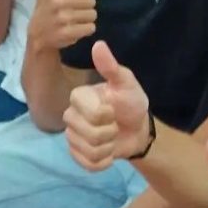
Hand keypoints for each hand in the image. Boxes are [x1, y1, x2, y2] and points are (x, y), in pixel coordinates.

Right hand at [23, 0, 95, 52]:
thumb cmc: (44, 7)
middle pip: (91, 1)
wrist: (37, 37)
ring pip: (92, 14)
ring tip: (73, 20)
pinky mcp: (68, 33)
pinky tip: (74, 29)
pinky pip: (91, 28)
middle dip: (84, 6)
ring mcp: (63, 18)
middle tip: (71, 10)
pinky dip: (85, 30)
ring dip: (85, 18)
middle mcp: (58, 1)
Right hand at [63, 41, 151, 170]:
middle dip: (109, 133)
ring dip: (108, 147)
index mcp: (78, 97)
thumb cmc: (131, 103)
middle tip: (114, 125)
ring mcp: (72, 136)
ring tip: (112, 138)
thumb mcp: (126, 83)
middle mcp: (70, 116)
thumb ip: (111, 66)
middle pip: (88, 134)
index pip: (89, 112)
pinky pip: (87, 164)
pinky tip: (108, 152)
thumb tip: (98, 43)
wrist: (137, 129)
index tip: (113, 109)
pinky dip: (104, 162)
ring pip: (89, 150)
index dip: (106, 115)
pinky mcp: (77, 155)